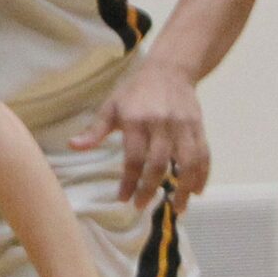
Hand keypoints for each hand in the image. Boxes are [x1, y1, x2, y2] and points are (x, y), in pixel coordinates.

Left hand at [70, 61, 207, 212]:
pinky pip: (204, 154)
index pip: (133, 157)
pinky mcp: (198, 127)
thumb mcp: (111, 106)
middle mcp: (161, 123)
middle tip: (142, 205)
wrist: (169, 69)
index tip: (123, 199)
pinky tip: (197, 192)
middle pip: (159, 162)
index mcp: (136, 119)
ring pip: (187, 162)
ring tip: (178, 208)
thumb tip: (73, 145)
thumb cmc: (135, 91)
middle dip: (150, 188)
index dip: (129, 181)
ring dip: (184, 187)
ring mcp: (183, 126)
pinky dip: (203, 175)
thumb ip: (95, 130)